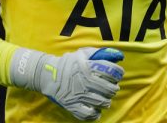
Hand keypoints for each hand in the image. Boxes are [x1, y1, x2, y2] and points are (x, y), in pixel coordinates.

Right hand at [10, 47, 124, 120]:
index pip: (111, 70)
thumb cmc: (68, 64)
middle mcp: (85, 81)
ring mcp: (78, 95)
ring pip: (101, 102)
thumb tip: (119, 55)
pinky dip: (95, 114)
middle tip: (112, 88)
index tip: (118, 74)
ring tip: (106, 99)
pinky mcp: (72, 105)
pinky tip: (96, 110)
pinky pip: (88, 114)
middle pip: (108, 88)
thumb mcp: (82, 53)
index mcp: (88, 67)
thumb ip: (100, 53)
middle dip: (114, 88)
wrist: (48, 75)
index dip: (118, 72)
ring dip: (107, 101)